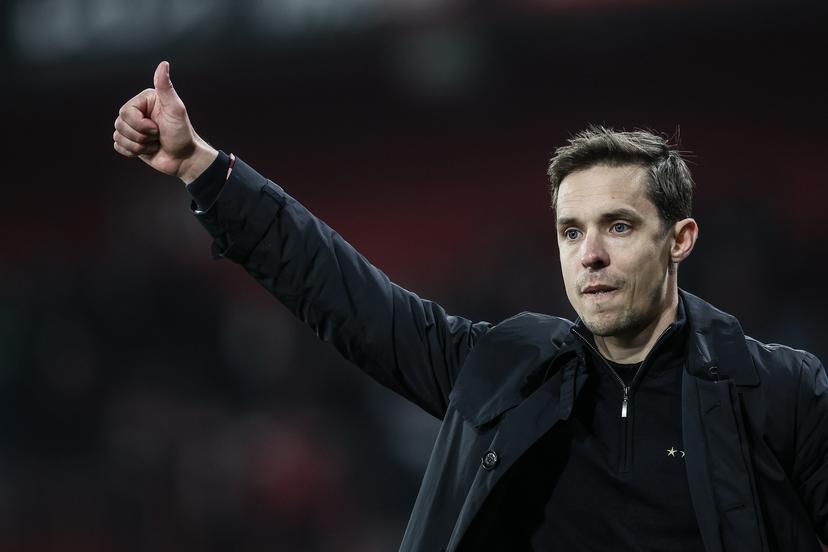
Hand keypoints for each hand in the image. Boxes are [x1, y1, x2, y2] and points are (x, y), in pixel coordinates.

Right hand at [113, 61, 216, 183]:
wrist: (185, 159)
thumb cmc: (182, 134)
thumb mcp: (176, 109)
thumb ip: (166, 87)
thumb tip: (164, 63)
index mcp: (144, 101)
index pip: (125, 112)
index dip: (141, 125)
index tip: (158, 128)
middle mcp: (137, 112)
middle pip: (119, 124)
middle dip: (141, 136)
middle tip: (157, 136)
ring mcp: (133, 127)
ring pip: (118, 136)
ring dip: (138, 145)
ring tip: (154, 143)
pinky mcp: (131, 141)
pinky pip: (118, 146)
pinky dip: (132, 151)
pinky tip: (147, 150)